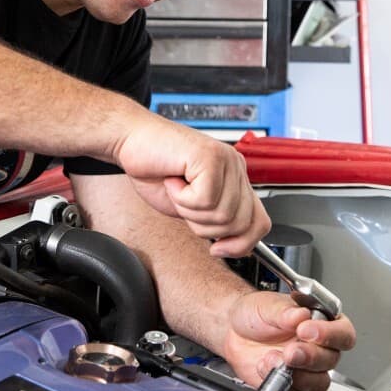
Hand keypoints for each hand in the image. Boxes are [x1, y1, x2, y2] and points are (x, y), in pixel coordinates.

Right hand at [112, 115, 269, 256]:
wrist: (131, 141)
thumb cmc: (155, 169)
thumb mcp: (190, 207)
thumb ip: (215, 221)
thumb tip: (235, 245)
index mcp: (235, 179)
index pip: (259, 222)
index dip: (241, 244)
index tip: (218, 249)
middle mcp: (235, 167)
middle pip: (241, 223)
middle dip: (208, 228)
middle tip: (185, 206)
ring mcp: (226, 160)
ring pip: (223, 214)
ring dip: (190, 210)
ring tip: (177, 189)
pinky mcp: (210, 156)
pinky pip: (205, 199)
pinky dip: (182, 198)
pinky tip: (174, 180)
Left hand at [221, 290, 356, 390]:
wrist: (233, 331)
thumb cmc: (255, 313)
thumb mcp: (267, 305)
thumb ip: (284, 311)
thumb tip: (300, 314)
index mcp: (321, 322)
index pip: (342, 332)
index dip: (329, 334)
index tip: (305, 330)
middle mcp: (319, 347)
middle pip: (331, 359)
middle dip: (310, 356)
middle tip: (290, 351)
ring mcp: (306, 368)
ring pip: (319, 381)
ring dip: (298, 374)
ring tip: (272, 359)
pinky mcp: (292, 385)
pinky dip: (281, 383)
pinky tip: (264, 367)